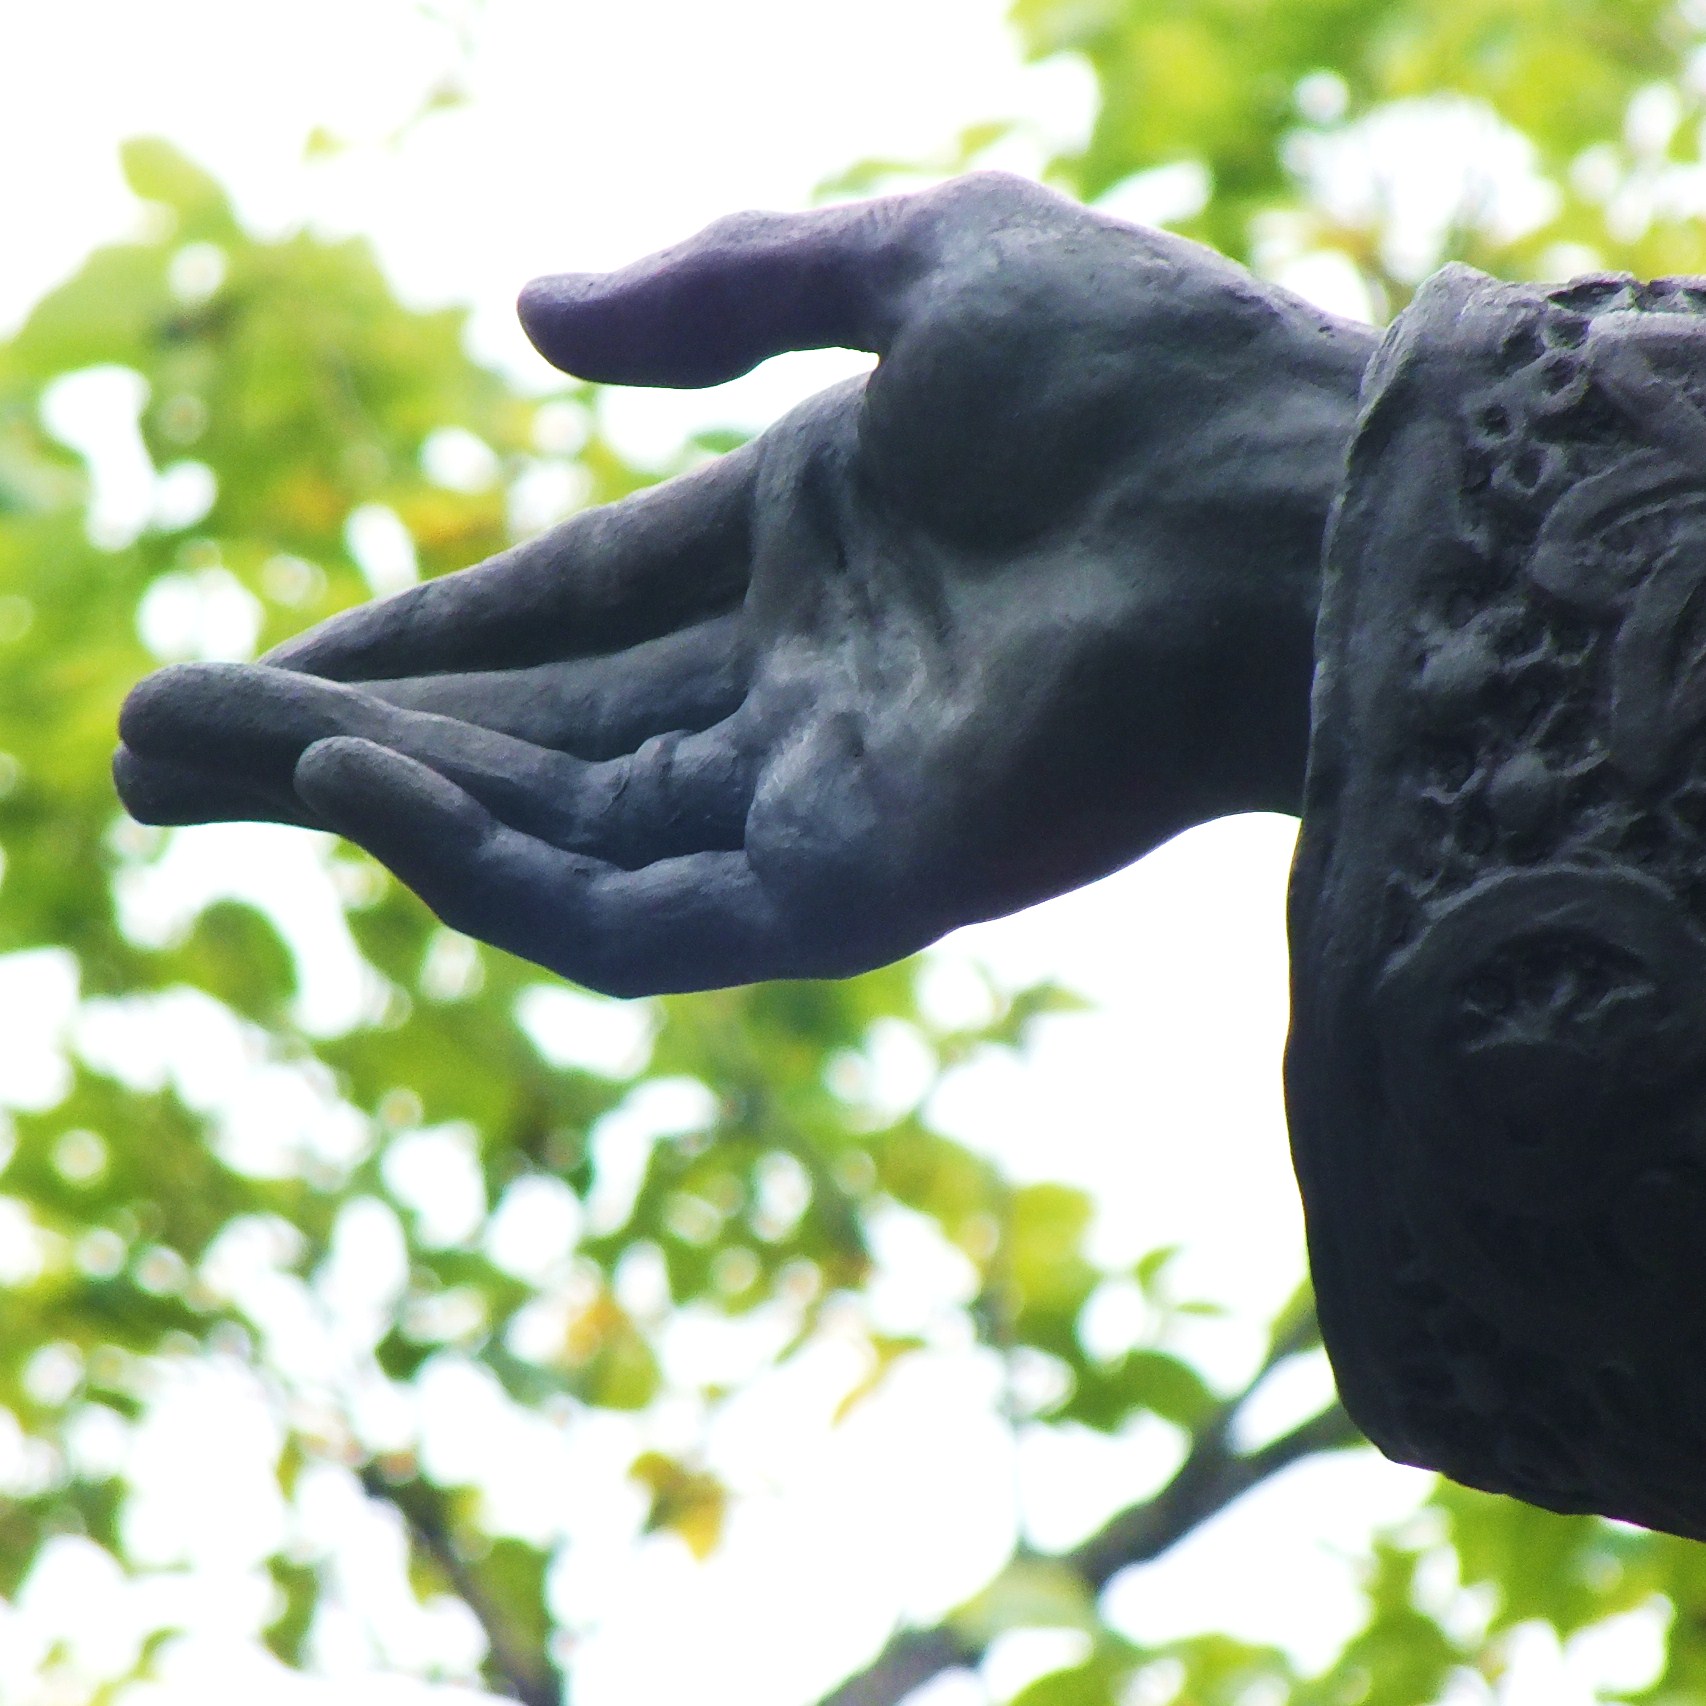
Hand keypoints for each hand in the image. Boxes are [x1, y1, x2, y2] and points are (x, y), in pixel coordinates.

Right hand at [114, 173, 1374, 995]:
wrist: (1295, 498)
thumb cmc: (1148, 371)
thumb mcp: (914, 266)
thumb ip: (720, 288)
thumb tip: (525, 321)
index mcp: (800, 548)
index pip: (559, 613)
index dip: (407, 634)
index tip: (262, 658)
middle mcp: (790, 690)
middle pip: (523, 737)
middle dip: (335, 740)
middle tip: (150, 741)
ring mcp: (813, 799)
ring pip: (547, 833)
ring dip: (371, 801)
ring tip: (202, 757)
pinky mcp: (847, 889)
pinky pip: (628, 909)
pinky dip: (485, 867)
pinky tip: (358, 788)